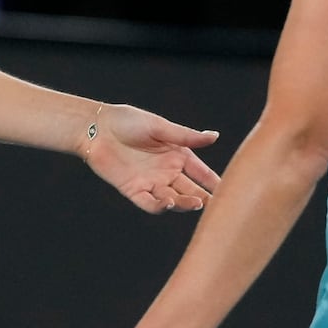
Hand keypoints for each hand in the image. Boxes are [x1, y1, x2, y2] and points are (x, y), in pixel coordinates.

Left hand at [82, 104, 219, 212]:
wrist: (96, 127)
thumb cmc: (128, 121)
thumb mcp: (160, 127)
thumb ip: (186, 137)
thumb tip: (215, 136)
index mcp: (178, 155)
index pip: (202, 173)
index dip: (215, 183)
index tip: (231, 193)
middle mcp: (168, 171)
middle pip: (191, 190)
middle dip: (203, 198)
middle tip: (215, 205)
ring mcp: (152, 182)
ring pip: (173, 199)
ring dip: (184, 203)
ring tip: (195, 203)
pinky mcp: (134, 190)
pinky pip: (149, 204)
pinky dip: (160, 206)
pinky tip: (168, 203)